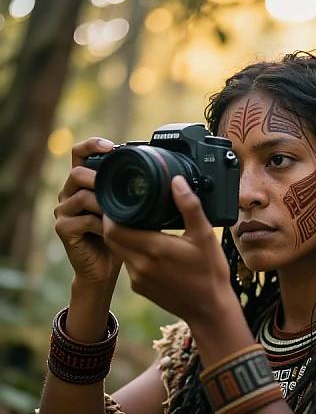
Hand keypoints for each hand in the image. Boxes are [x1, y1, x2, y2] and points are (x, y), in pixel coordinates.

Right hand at [54, 137, 121, 284]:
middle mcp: (68, 193)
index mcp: (83, 183)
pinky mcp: (63, 229)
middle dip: (100, 180)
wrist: (104, 268)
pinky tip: (112, 231)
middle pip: (77, 173)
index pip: (78, 154)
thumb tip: (155, 173)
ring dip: (105, 204)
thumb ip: (128, 191)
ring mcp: (63, 211)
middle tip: (121, 189)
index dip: (92, 145)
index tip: (111, 147)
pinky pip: (82, 219)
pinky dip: (101, 225)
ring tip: (121, 214)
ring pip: (81, 196)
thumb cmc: (118, 235)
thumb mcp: (126, 208)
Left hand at [102, 176, 237, 325]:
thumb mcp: (205, 236)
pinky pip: (127, 262)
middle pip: (110, 237)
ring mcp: (137, 278)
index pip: (114, 226)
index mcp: (153, 249)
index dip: (112, 211)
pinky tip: (146, 243)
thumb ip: (189, 206)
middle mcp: (140, 265)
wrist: (209, 310)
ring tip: (135, 220)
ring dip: (121, 235)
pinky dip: (130, 249)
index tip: (122, 198)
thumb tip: (176, 181)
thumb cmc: (210, 273)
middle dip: (114, 220)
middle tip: (127, 205)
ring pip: (117, 249)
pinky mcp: (139, 287)